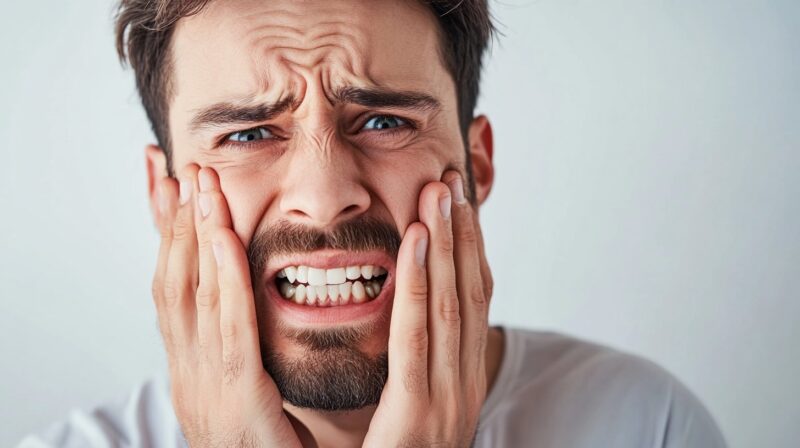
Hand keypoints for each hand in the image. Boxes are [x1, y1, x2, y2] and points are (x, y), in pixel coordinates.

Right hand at [152, 165, 300, 446]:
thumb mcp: (250, 394)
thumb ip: (245, 352)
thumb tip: (247, 312)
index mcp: (194, 370)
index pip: (175, 287)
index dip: (168, 233)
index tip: (168, 183)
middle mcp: (188, 373)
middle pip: (171, 282)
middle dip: (171, 222)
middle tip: (175, 165)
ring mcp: (203, 389)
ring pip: (190, 296)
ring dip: (192, 234)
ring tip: (196, 181)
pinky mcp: (236, 403)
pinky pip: (228, 329)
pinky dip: (223, 278)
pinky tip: (223, 237)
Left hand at [363, 171, 492, 446]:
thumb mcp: (404, 417)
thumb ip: (409, 374)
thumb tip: (404, 331)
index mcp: (458, 387)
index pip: (470, 306)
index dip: (467, 252)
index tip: (457, 206)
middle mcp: (462, 390)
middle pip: (468, 297)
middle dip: (461, 236)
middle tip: (451, 180)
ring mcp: (447, 405)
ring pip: (450, 308)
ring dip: (447, 246)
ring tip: (440, 193)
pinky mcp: (416, 421)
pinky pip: (418, 341)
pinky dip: (421, 287)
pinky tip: (416, 244)